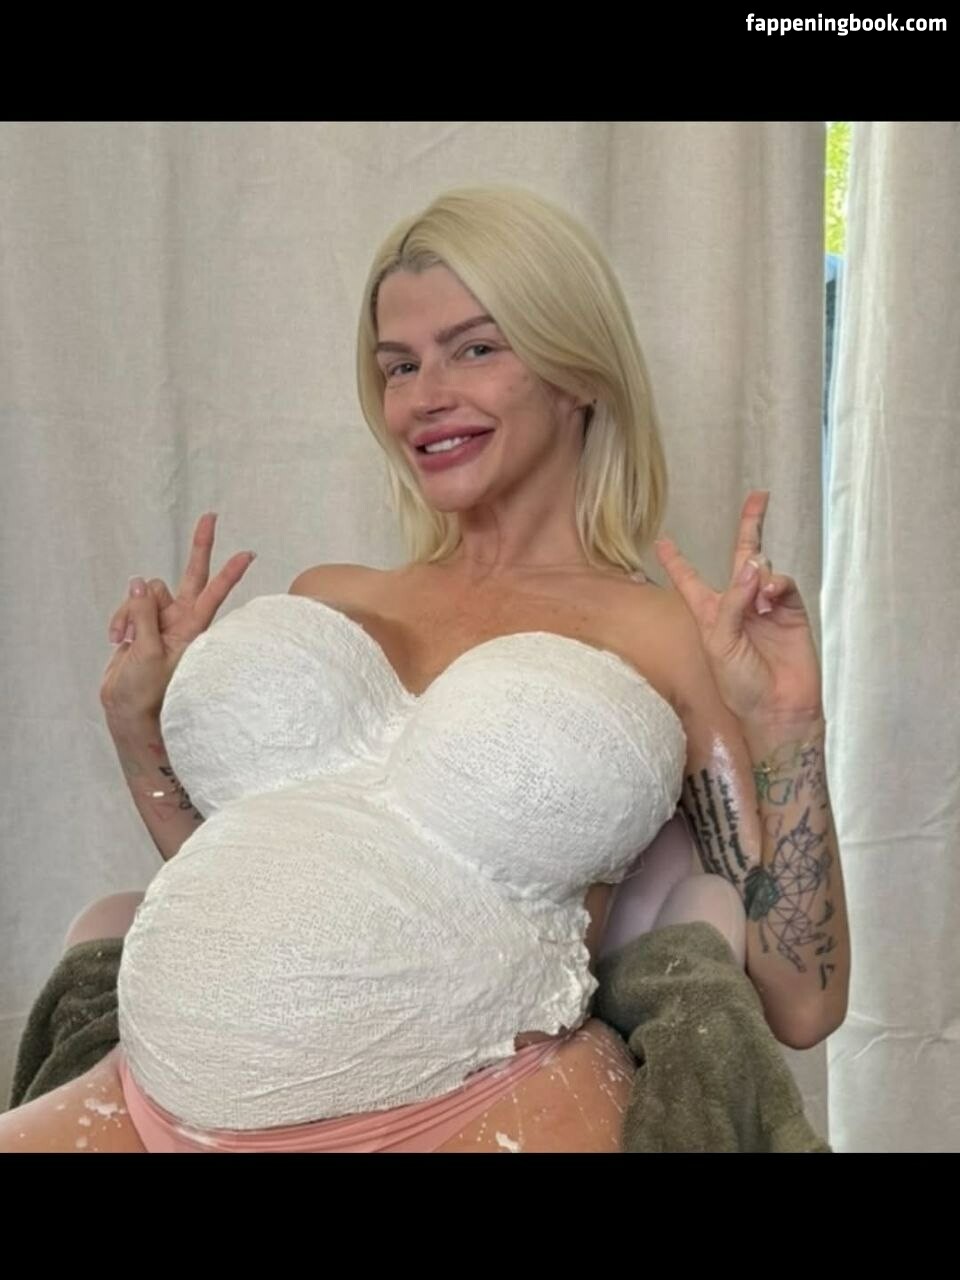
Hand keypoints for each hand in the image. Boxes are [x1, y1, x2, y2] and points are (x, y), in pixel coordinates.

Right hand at [100, 513, 255, 723]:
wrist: (127, 709)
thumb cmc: (147, 691)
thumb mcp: (148, 654)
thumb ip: (143, 615)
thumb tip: (139, 583)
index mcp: (191, 628)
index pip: (214, 594)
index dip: (229, 573)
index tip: (249, 553)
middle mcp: (179, 619)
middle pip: (191, 575)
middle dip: (200, 547)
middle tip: (211, 517)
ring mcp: (160, 619)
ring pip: (146, 591)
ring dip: (129, 609)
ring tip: (123, 639)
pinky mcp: (140, 623)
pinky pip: (129, 604)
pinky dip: (119, 618)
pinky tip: (115, 640)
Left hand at [654, 490, 822, 725]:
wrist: (778, 708)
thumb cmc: (740, 684)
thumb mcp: (720, 644)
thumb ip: (732, 603)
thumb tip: (752, 566)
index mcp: (710, 614)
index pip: (690, 581)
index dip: (677, 561)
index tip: (663, 540)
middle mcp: (738, 605)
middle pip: (741, 558)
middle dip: (750, 527)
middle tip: (759, 497)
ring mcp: (767, 606)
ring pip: (763, 569)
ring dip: (757, 574)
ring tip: (758, 597)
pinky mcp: (791, 612)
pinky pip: (783, 583)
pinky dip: (776, 584)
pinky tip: (770, 597)